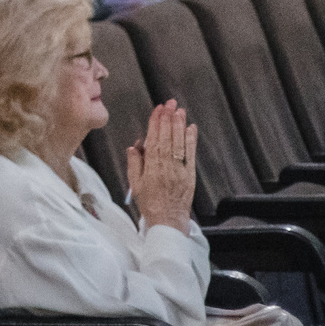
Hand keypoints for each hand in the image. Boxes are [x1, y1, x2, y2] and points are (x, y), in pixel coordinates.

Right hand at [126, 98, 198, 230]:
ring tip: (180, 111)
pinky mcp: (190, 174)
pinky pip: (190, 154)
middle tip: (170, 104)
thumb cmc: (150, 204)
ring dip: (179, 126)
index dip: (155, 123)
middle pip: (167, 138)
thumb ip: (134, 164)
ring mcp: (180, 170)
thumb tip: (133, 147)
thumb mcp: (135, 184)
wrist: (168, 222)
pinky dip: (191, 140)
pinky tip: (191, 128)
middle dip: (169, 119)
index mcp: (152, 167)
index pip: (153, 139)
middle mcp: (167, 166)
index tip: (157, 109)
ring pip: (179, 143)